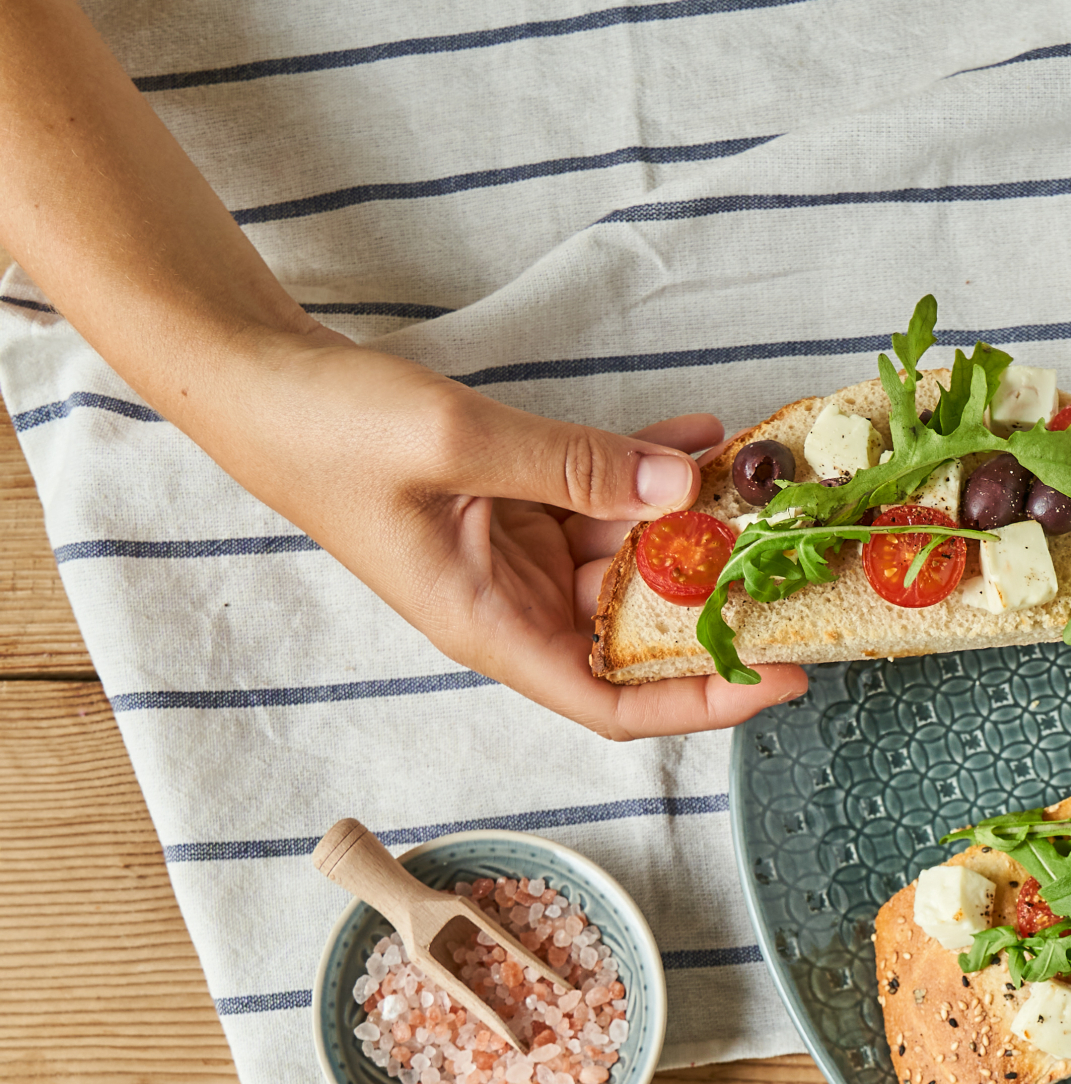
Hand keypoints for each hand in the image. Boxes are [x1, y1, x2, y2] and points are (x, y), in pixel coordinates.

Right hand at [202, 329, 806, 739]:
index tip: (783, 679)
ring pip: (632, 555)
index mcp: (492, 628)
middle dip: (719, 596)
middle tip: (799, 554)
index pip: (616, 702)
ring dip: (694, 521)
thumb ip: (574, 466)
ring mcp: (518, 553)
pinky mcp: (517, 501)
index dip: (705, 704)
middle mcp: (514, 604)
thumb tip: (678, 489)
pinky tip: (702, 435)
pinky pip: (605, 496)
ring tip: (764, 481)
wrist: (259, 379)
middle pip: (639, 629)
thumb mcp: (458, 445)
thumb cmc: (330, 433)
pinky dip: (653, 468)